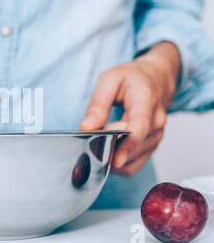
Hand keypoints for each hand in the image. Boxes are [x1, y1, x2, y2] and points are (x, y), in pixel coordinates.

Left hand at [80, 42, 180, 175]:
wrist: (156, 79)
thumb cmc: (132, 78)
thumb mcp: (109, 80)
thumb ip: (97, 104)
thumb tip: (86, 127)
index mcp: (146, 101)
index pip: (140, 126)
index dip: (127, 145)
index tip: (115, 159)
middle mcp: (156, 121)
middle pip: (133, 146)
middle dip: (110, 150)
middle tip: (90, 145)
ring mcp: (156, 136)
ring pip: (132, 159)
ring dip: (113, 157)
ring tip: (97, 145)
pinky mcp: (151, 146)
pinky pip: (134, 165)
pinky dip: (118, 164)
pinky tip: (106, 153)